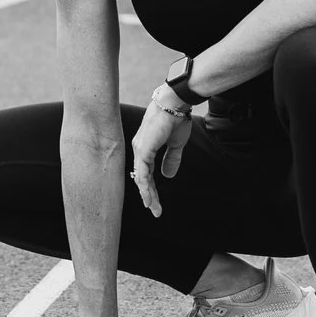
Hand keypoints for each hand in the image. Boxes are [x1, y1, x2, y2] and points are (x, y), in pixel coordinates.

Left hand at [130, 90, 194, 217]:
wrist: (175, 104)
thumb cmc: (176, 120)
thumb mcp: (175, 145)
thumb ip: (171, 160)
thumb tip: (168, 176)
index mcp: (146, 148)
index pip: (147, 173)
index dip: (152, 188)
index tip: (156, 203)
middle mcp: (140, 150)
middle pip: (142, 178)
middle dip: (149, 196)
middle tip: (156, 211)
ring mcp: (140, 149)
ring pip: (141, 177)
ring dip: (148, 194)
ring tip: (153, 208)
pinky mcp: (143, 148)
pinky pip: (142, 171)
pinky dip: (144, 185)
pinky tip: (148, 197)